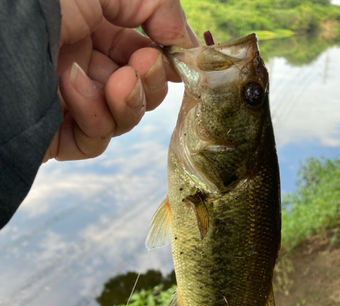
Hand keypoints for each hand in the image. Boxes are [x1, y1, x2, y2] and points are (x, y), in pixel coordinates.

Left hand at [43, 0, 198, 161]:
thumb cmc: (41, 0)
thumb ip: (155, 2)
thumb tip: (180, 37)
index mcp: (93, 30)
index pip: (144, 54)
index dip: (165, 60)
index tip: (180, 59)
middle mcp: (85, 66)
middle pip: (141, 92)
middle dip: (150, 82)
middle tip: (143, 65)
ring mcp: (71, 102)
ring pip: (124, 119)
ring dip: (127, 100)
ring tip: (114, 81)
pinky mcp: (58, 134)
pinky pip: (96, 140)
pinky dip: (94, 116)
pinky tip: (72, 88)